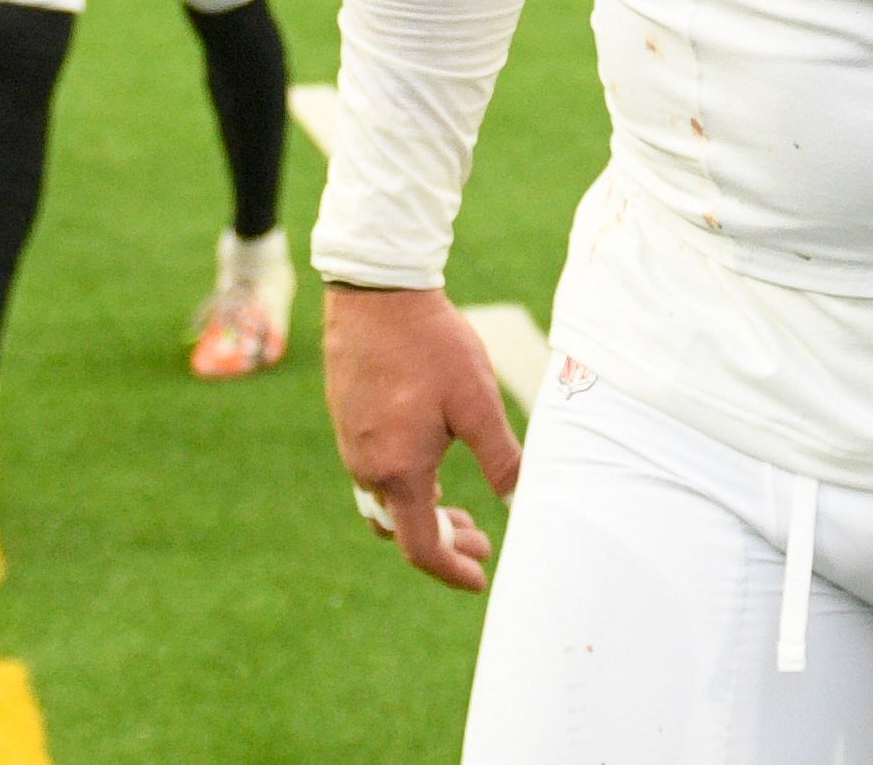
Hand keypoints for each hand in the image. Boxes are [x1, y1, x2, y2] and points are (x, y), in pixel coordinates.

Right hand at [326, 285, 520, 591]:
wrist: (377, 294)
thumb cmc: (432, 346)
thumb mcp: (477, 403)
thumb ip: (501, 457)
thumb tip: (523, 500)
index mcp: (399, 471)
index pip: (423, 547)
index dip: (453, 570)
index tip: (481, 578)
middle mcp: (368, 467)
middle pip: (402, 531)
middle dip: (445, 543)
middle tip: (484, 542)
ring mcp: (353, 445)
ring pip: (386, 504)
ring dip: (423, 515)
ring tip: (459, 508)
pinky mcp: (349, 422)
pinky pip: (374, 475)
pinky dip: (406, 488)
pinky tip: (430, 468)